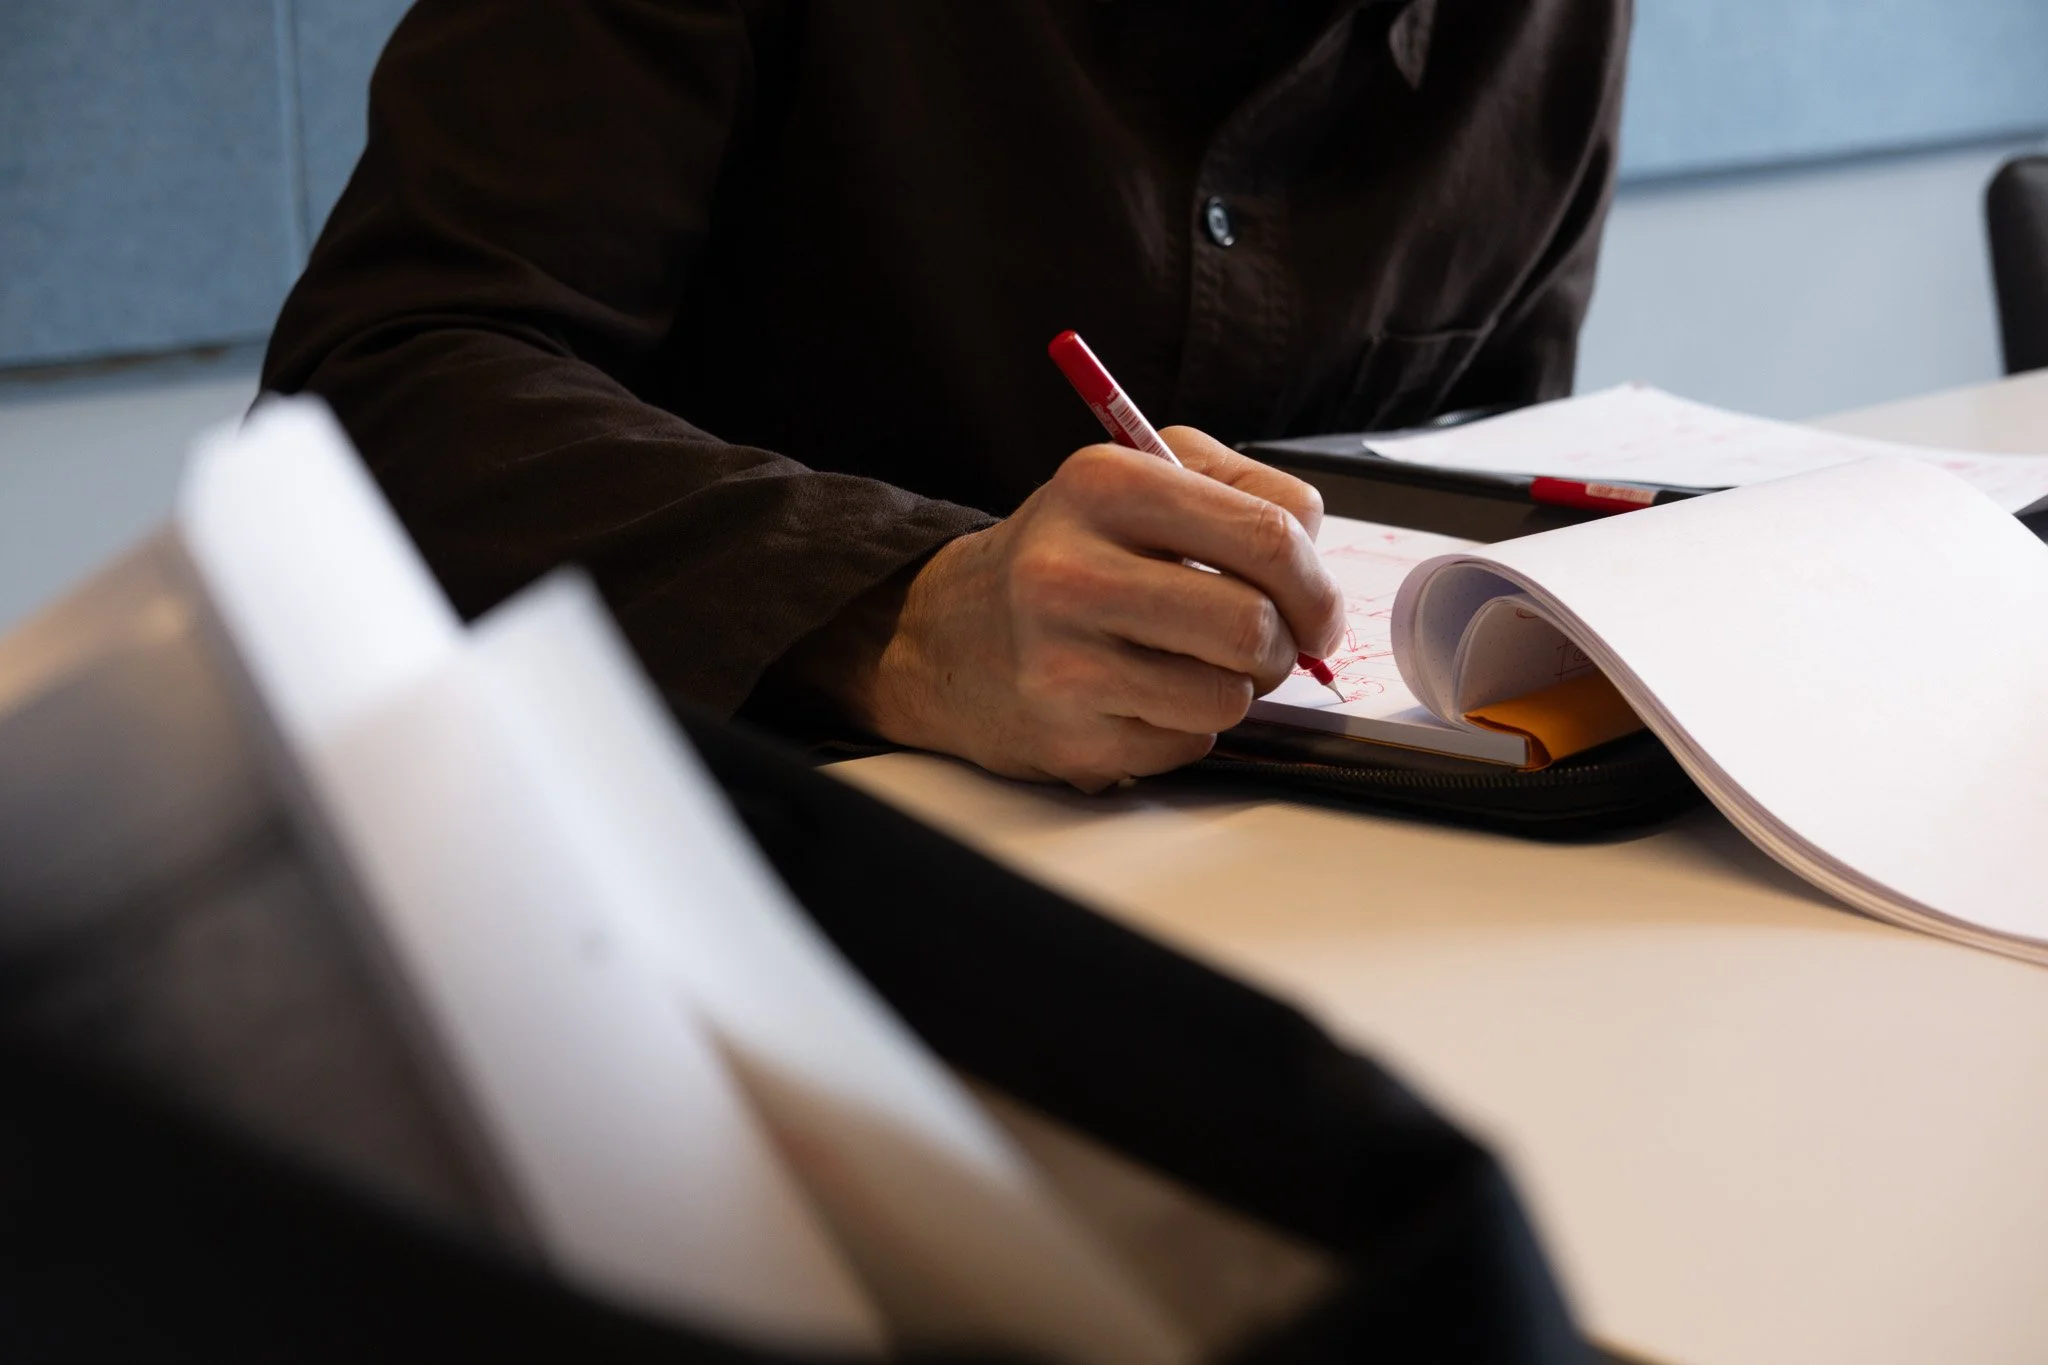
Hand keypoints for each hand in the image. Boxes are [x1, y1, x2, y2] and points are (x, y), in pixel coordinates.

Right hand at [842, 427, 1343, 790]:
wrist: (947, 635)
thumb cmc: (1064, 558)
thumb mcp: (1137, 479)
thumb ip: (1239, 493)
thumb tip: (1315, 566)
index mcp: (1106, 484)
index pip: (1270, 533)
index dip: (1316, 582)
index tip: (1314, 606)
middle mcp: (1072, 569)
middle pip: (1253, 623)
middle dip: (1282, 643)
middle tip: (1265, 643)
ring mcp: (1063, 661)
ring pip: (1229, 695)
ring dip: (1234, 689)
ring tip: (1193, 666)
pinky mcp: (1069, 737)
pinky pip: (1187, 743)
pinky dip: (1186, 727)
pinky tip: (1141, 698)